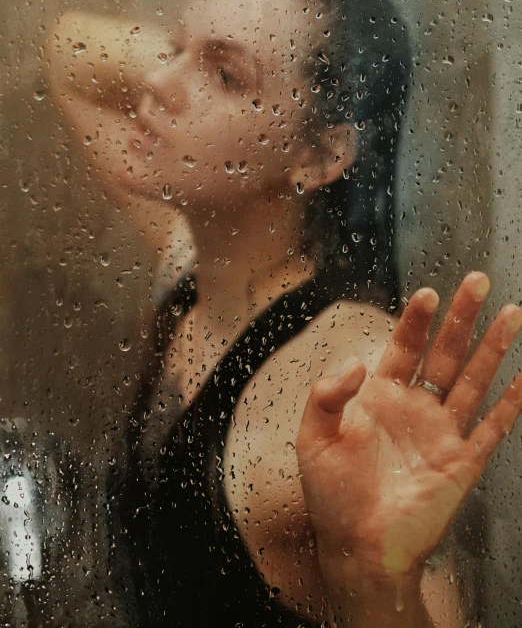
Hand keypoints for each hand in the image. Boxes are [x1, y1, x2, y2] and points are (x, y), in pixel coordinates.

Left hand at [296, 272, 521, 590]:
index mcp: (381, 396)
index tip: (428, 294)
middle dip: (462, 317)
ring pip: (473, 380)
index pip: (403, 346)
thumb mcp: (314, 438)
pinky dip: (511, 403)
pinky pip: (492, 427)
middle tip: (477, 281)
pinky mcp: (462, 462)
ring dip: (493, 348)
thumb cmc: (332, 494)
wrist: (357, 548)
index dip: (415, 320)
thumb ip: (327, 396)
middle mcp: (416, 407)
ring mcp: (442, 432)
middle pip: (445, 353)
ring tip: (511, 312)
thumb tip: (356, 362)